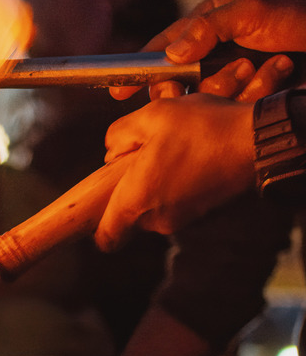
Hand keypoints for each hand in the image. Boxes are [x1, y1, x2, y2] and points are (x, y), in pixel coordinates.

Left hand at [94, 94, 254, 250]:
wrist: (258, 140)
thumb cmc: (202, 129)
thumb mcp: (148, 116)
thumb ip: (117, 135)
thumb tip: (111, 153)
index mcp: (136, 203)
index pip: (106, 238)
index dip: (96, 226)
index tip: (100, 203)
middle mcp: (158, 220)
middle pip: (128, 216)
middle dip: (128, 189)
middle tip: (141, 156)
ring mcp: (182, 219)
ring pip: (153, 206)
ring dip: (154, 182)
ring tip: (170, 150)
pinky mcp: (202, 212)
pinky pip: (176, 201)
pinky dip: (176, 183)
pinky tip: (189, 156)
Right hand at [111, 0, 304, 100]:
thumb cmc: (303, 17)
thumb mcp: (252, 10)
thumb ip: (207, 27)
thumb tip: (171, 55)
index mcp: (211, 22)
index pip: (165, 45)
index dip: (140, 67)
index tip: (119, 89)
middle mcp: (217, 49)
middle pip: (177, 77)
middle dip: (179, 87)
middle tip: (181, 94)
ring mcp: (234, 74)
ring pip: (203, 95)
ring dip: (220, 90)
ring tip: (247, 73)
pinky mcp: (251, 95)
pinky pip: (230, 107)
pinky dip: (244, 98)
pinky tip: (263, 85)